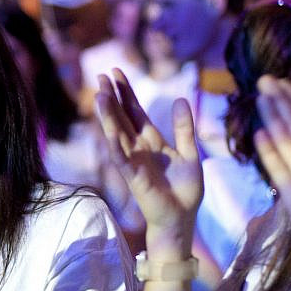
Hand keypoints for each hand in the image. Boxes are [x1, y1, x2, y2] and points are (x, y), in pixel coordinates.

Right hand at [94, 68, 201, 256]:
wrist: (182, 218)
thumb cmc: (185, 190)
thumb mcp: (189, 153)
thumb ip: (184, 128)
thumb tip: (180, 99)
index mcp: (151, 141)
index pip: (135, 111)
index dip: (126, 92)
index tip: (116, 72)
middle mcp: (138, 148)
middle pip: (122, 117)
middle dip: (112, 97)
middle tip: (102, 75)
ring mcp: (133, 161)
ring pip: (117, 133)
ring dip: (108, 115)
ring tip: (100, 94)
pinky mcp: (133, 177)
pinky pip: (122, 158)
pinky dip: (116, 144)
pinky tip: (109, 130)